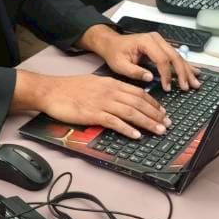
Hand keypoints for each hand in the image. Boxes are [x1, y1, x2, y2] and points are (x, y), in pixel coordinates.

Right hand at [35, 72, 171, 138]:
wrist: (51, 90)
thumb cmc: (69, 88)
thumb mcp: (94, 83)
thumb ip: (109, 89)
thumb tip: (123, 98)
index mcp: (111, 83)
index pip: (138, 92)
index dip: (153, 103)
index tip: (162, 112)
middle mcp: (110, 92)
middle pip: (139, 103)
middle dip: (156, 114)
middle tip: (167, 124)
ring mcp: (102, 103)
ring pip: (131, 112)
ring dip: (147, 122)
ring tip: (158, 131)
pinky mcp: (93, 114)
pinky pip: (115, 122)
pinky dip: (127, 129)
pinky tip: (136, 135)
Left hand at [81, 25, 200, 92]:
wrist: (111, 43)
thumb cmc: (114, 52)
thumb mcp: (119, 64)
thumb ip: (134, 71)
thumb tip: (150, 78)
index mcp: (146, 42)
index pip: (161, 59)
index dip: (166, 74)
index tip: (167, 87)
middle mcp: (156, 39)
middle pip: (174, 56)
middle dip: (182, 73)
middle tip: (188, 87)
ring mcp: (160, 41)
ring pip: (177, 56)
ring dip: (187, 70)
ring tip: (195, 83)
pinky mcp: (162, 46)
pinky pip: (175, 55)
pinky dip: (184, 65)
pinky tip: (195, 72)